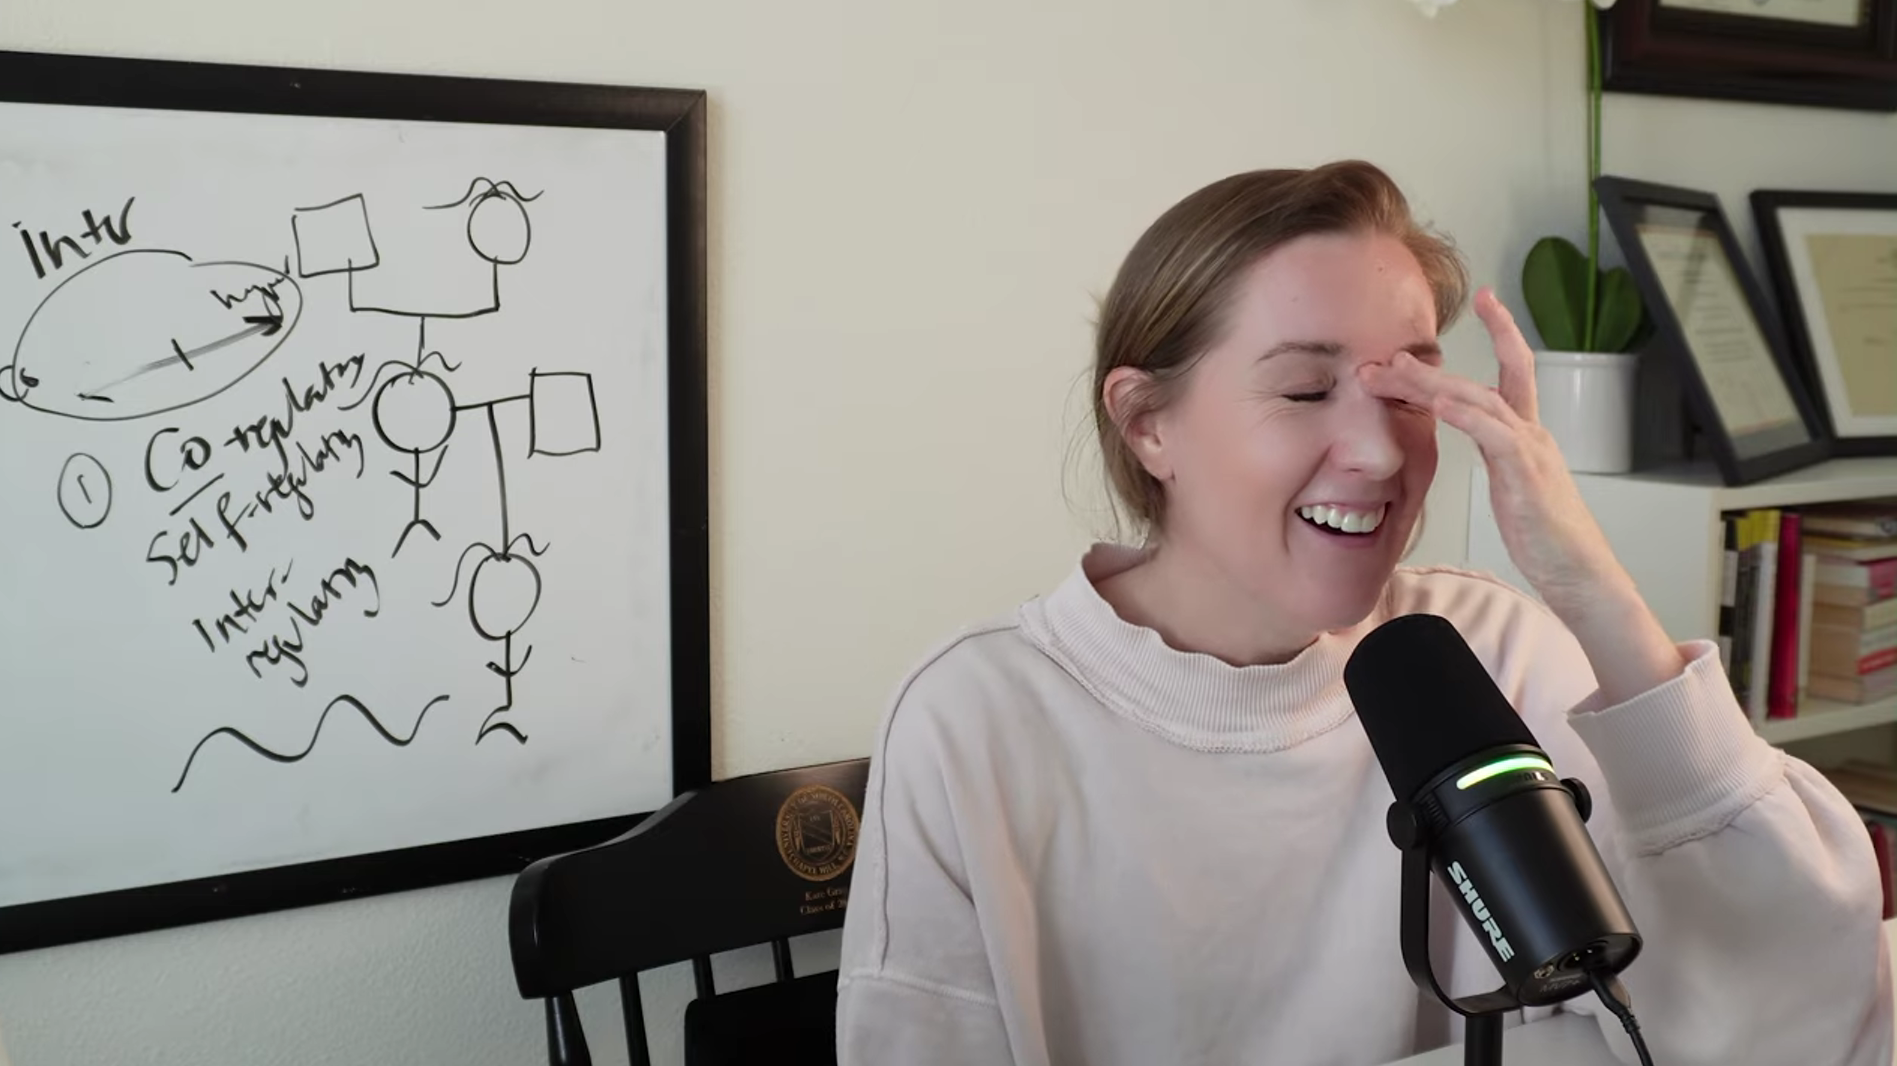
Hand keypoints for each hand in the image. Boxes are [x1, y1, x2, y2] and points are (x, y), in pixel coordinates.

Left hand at [1361, 287, 1621, 613]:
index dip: (1502, 332)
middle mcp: (1529, 434)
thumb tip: (1473, 445)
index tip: (1485, 298)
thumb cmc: (1546, 538)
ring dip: (1430, 384)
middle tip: (1389, 351)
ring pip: (1478, 401)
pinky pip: (1492, 434)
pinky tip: (1435, 401)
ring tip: (1391, 372)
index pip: (1513, 371)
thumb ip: (1495, 458)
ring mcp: (1529, 452)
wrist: (1580, 573)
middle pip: (1482, 382)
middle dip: (1433, 365)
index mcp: (1526, 436)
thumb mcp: (1514, 487)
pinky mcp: (1525, 475)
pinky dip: (1462, 414)